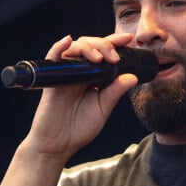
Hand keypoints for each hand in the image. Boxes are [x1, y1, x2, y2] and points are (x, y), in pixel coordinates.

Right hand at [24, 32, 138, 161]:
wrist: (58, 145)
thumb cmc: (78, 128)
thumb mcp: (103, 108)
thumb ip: (115, 92)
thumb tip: (132, 76)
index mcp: (92, 77)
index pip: (103, 54)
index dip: (114, 43)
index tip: (128, 39)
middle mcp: (79, 72)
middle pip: (89, 46)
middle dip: (103, 44)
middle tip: (114, 56)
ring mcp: (65, 74)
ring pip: (74, 48)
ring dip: (88, 48)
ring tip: (99, 58)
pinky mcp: (52, 80)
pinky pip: (53, 58)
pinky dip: (59, 47)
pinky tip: (68, 41)